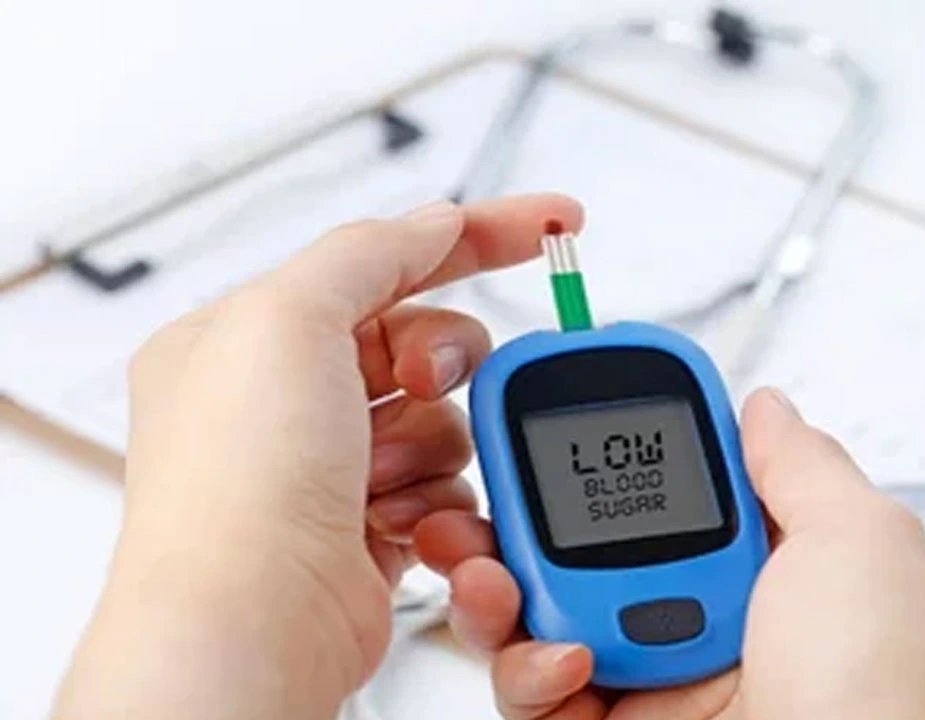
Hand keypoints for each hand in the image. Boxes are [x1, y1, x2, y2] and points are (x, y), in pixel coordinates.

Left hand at [53, 194, 582, 719]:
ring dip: (433, 442)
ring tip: (387, 473)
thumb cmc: (237, 489)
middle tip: (421, 379)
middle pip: (421, 340)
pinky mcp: (368, 526)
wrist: (254, 628)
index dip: (474, 236)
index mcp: (248, 335)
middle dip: (441, 360)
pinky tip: (398, 519)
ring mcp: (328, 468)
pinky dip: (438, 500)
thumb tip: (435, 224)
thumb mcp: (289, 320)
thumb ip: (370, 253)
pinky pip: (447, 486)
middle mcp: (285, 401)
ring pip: (445, 418)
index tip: (553, 225)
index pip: (380, 258)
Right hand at [417, 389, 924, 719]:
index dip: (613, 453)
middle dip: (523, 522)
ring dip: (501, 591)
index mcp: (773, 564)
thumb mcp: (861, 542)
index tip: (557, 421)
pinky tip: (559, 659)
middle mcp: (712, 619)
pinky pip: (541, 696)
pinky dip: (529, 672)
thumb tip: (764, 409)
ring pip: (545, 622)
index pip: (673, 489)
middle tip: (486, 502)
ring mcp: (662, 685)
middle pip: (588, 551)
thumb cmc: (888, 691)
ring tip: (489, 575)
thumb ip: (799, 466)